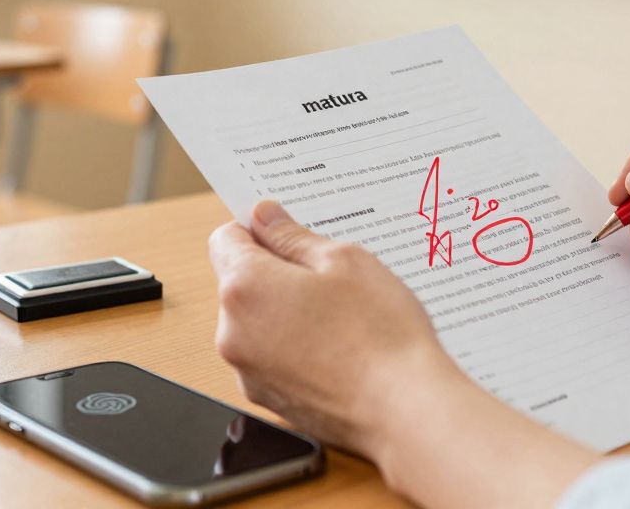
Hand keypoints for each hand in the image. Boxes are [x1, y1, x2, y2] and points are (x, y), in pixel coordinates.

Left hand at [209, 200, 599, 508]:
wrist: (404, 411)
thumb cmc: (380, 333)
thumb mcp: (345, 261)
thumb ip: (293, 236)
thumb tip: (264, 217)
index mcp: (244, 288)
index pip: (225, 239)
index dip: (258, 229)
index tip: (288, 232)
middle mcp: (233, 333)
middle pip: (240, 283)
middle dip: (277, 274)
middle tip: (331, 278)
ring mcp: (248, 372)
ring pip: (258, 322)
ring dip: (287, 312)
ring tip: (342, 319)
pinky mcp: (269, 400)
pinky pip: (272, 358)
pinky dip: (295, 348)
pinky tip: (338, 349)